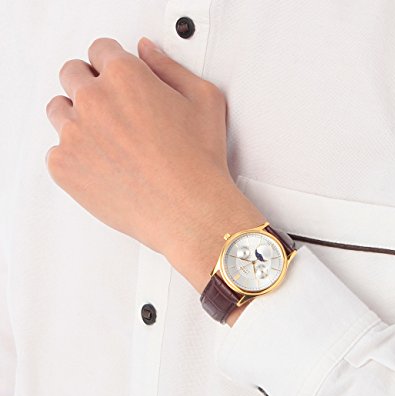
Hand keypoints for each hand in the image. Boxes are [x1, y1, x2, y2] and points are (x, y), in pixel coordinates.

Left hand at [45, 37, 265, 311]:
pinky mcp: (64, 168)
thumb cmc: (199, 163)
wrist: (189, 211)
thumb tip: (147, 52)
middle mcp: (93, 100)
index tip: (118, 79)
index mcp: (125, 76)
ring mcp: (74, 135)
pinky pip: (56, 152)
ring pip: (59, 112)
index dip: (113, 64)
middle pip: (72, 75)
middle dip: (91, 86)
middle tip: (113, 110)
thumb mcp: (204, 100)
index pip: (100, 50)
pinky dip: (76, 157)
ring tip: (109, 141)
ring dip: (78, 118)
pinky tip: (105, 166)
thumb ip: (170, 67)